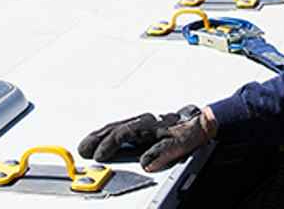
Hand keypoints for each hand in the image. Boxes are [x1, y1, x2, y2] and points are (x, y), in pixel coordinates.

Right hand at [78, 105, 215, 171]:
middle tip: (83, 150)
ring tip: (86, 145)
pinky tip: (101, 139)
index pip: (123, 133)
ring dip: (99, 135)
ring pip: (114, 127)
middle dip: (96, 139)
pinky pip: (119, 128)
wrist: (200, 123)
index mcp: (149, 124)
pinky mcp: (141, 126)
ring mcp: (141, 122)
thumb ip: (162, 153)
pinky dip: (107, 134)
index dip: (109, 145)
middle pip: (113, 128)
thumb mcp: (179, 144)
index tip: (99, 156)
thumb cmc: (190, 132)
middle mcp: (142, 121)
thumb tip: (146, 163)